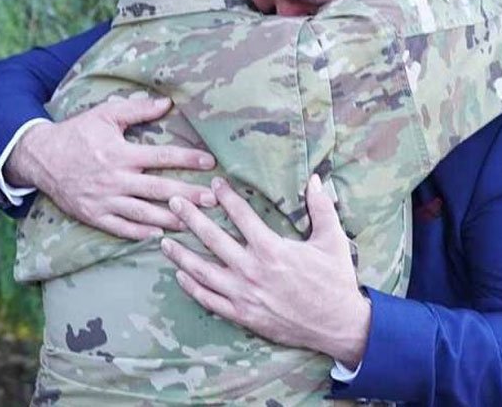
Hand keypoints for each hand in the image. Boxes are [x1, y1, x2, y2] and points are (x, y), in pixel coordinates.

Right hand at [5, 96, 215, 239]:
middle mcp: (114, 179)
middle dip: (188, 195)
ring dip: (171, 218)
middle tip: (214, 200)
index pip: (160, 157)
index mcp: (120, 154)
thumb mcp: (104, 115)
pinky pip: (120, 228)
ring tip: (195, 222)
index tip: (210, 163)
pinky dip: (141, 233)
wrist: (38, 157)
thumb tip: (168, 102)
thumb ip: (137, 109)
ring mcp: (103, 200)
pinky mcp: (93, 215)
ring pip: (143, 213)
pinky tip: (161, 235)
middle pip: (158, 190)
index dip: (187, 159)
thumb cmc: (76, 133)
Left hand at [161, 175, 370, 367]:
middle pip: (212, 239)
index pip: (241, 216)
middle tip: (175, 203)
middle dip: (191, 218)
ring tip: (164, 240)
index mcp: (272, 249)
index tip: (215, 183)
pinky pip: (208, 300)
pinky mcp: (242, 315)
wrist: (337, 323)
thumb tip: (314, 179)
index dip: (227, 197)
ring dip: (181, 254)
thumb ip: (321, 207)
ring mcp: (243, 294)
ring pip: (202, 271)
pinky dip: (191, 287)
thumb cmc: (336, 279)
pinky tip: (180, 275)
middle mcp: (252, 270)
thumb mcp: (333, 239)